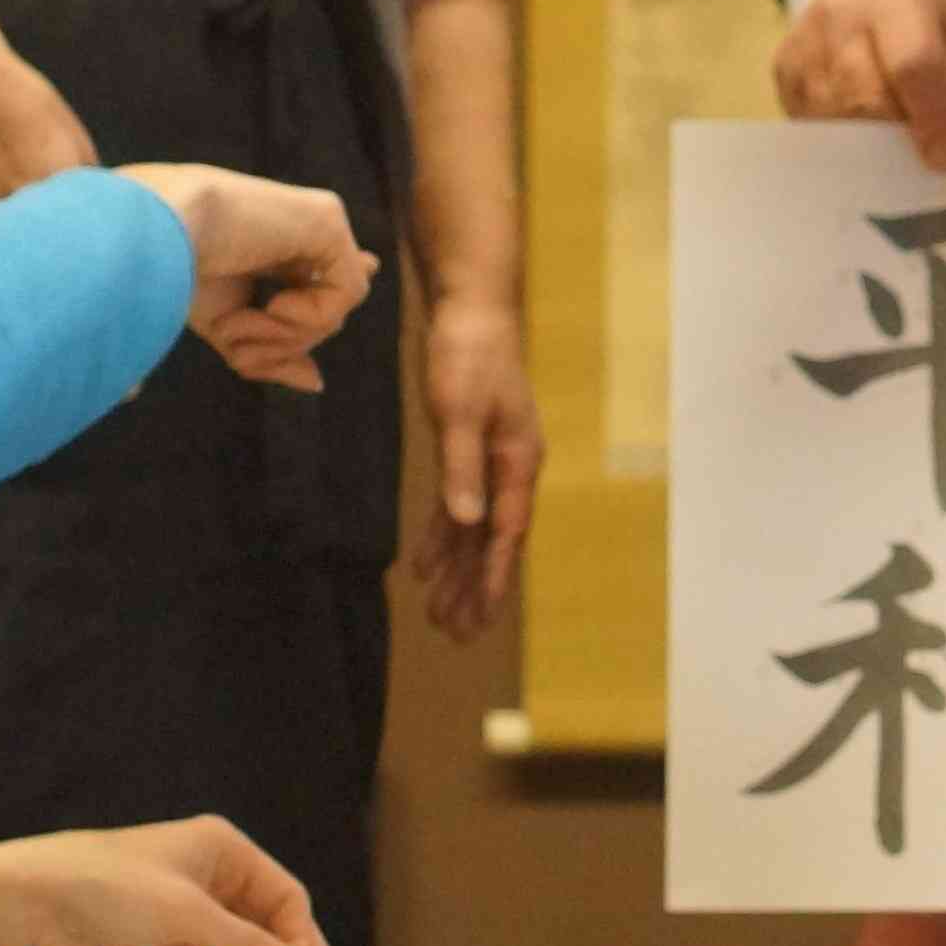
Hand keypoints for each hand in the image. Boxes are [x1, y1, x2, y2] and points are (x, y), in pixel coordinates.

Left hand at [0, 818, 336, 945]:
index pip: (285, 894)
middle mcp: (207, 870)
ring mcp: (179, 902)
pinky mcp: (154, 932)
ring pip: (233, 942)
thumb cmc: (113, 888)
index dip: (303, 937)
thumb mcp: (190, 916)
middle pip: (263, 918)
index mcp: (222, 848)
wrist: (30, 898)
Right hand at [116, 162, 379, 389]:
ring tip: (245, 321)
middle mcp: (299, 229)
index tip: (370, 265)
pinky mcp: (328, 221)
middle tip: (236, 346)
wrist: (159, 231)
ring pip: (334, 311)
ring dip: (287, 336)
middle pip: (323, 311)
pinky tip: (275, 304)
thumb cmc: (176, 273)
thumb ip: (271, 352)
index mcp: (272, 244)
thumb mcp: (227, 326)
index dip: (338, 279)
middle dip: (282, 344)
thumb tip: (317, 382)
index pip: (321, 268)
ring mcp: (316, 222)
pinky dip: (308, 317)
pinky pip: (346, 293)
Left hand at [412, 292, 542, 636]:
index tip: (480, 618)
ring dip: (458, 572)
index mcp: (518, 462)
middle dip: (475, 590)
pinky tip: (426, 567)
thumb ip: (462, 467)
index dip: (492, 578)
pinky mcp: (469, 452)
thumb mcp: (460, 409)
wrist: (471, 310)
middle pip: (492, 542)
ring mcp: (491, 463)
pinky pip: (458, 507)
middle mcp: (510, 470)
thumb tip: (468, 523)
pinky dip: (443, 538)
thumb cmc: (469, 354)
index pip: (506, 533)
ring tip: (441, 617)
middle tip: (457, 636)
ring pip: (475, 530)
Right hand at [771, 0, 945, 169]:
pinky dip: (837, 134)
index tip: (945, 157)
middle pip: (865, 100)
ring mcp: (803, 44)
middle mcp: (839, 18)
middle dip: (894, 133)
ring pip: (833, 119)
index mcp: (895, 1)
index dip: (931, 119)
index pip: (911, 65)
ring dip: (864, 140)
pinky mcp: (782, 69)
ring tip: (885, 127)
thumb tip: (942, 151)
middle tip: (914, 140)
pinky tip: (856, 120)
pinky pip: (808, 122)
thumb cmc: (921, 17)